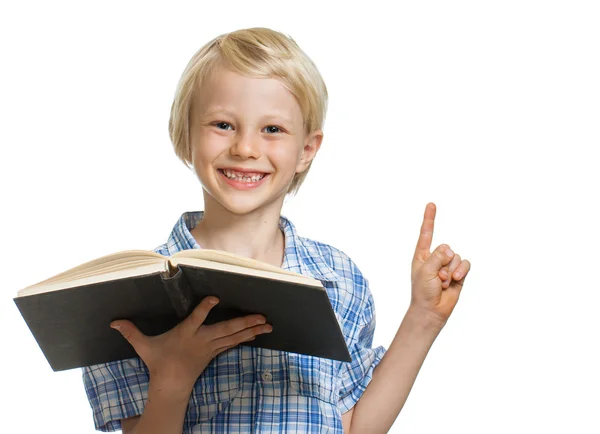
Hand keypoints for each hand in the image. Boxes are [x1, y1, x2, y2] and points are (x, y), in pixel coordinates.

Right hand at [110, 296, 271, 393]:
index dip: (205, 308)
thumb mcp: (144, 346)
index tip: (215, 298)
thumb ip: (131, 332)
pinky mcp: (215, 351)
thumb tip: (113, 322)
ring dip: (251, 330)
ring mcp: (211, 347)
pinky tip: (259, 332)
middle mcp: (202, 339)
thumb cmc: (159, 361)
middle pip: (225, 329)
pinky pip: (234, 342)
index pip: (196, 318)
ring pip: (234, 336)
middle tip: (261, 316)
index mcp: (186, 333)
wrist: (171, 384)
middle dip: (244, 323)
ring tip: (268, 324)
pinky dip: (247, 336)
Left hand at [410, 203, 470, 324]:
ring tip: (443, 282)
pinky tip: (455, 280)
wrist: (432, 310)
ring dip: (451, 271)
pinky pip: (465, 264)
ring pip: (456, 257)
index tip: (431, 204)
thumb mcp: (425, 270)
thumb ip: (437, 256)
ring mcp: (447, 266)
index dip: (429, 218)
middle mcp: (435, 258)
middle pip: (446, 248)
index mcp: (422, 255)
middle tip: (436, 278)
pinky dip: (461, 271)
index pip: (426, 233)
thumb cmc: (423, 291)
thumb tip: (450, 251)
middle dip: (443, 263)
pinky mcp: (458, 273)